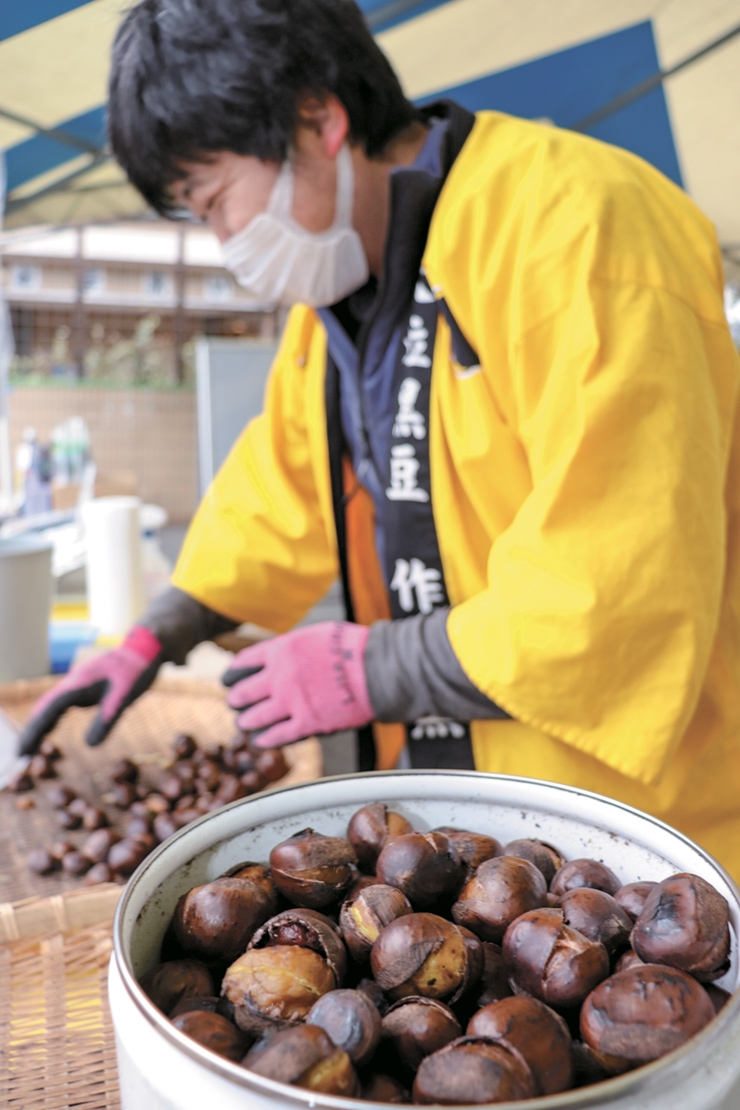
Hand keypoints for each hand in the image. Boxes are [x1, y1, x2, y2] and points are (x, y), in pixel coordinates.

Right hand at [19, 626, 163, 754]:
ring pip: (50, 705)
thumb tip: (89, 746)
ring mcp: (77, 682)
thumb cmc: (137, 671)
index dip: (35, 731)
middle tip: (21, 754)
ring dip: (39, 725)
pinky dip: (50, 717)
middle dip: (31, 731)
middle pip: (44, 708)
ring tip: (29, 747)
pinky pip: (60, 703)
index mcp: (79, 684)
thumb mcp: (125, 696)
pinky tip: (49, 729)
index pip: (49, 710)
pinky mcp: (84, 685)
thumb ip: (108, 718)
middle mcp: (73, 682)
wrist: (145, 648)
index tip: (23, 750)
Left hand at [222, 621, 372, 747]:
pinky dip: (264, 739)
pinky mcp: (307, 723)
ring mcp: (291, 702)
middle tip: (236, 703)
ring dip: (246, 722)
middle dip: (236, 700)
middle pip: (242, 693)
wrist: (378, 667)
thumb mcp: (314, 634)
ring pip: (254, 718)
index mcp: (281, 650)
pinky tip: (259, 740)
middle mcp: (280, 676)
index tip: (229, 680)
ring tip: (244, 724)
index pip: (242, 664)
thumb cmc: (353, 647)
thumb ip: (291, 646)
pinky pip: (276, 736)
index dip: (232, 674)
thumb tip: (279, 654)